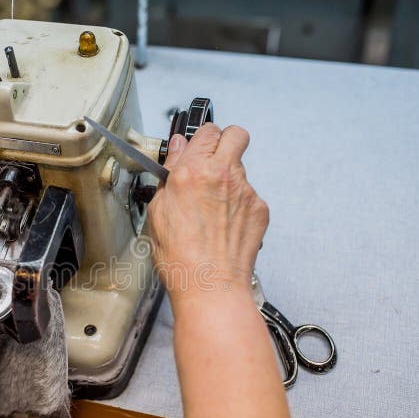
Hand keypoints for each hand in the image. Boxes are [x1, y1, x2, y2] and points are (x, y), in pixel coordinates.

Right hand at [148, 124, 267, 302]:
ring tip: (213, 208)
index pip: (207, 131)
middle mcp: (222, 174)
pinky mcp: (259, 209)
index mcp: (192, 171)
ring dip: (229, 178)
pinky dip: (238, 205)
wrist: (210, 285)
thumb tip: (177, 150)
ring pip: (241, 168)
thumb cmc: (180, 256)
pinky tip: (224, 225)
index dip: (201, 140)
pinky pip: (250, 195)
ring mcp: (245, 191)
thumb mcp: (159, 210)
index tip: (196, 150)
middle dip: (226, 142)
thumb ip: (170, 173)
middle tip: (214, 160)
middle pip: (236, 134)